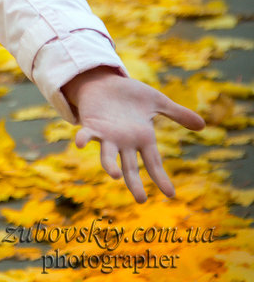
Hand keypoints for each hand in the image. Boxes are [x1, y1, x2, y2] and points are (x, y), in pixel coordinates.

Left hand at [64, 67, 205, 201]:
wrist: (103, 82)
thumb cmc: (130, 94)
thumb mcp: (157, 102)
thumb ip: (177, 114)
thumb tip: (203, 126)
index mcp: (142, 138)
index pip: (153, 162)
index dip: (161, 178)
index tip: (170, 195)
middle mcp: (124, 141)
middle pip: (130, 167)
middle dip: (134, 183)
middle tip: (141, 200)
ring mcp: (107, 135)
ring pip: (108, 155)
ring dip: (109, 164)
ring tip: (115, 176)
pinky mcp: (91, 125)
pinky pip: (86, 134)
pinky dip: (83, 138)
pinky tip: (79, 143)